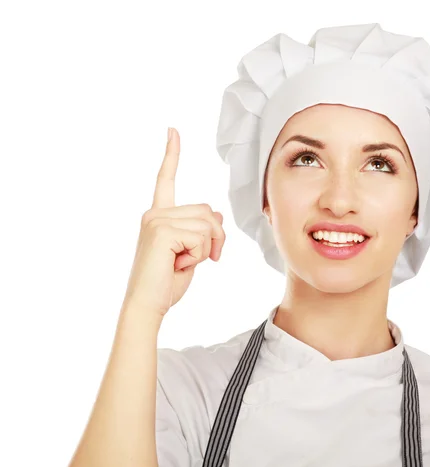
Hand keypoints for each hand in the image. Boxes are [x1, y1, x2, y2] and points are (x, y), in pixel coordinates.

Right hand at [122, 127, 225, 317]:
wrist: (148, 306)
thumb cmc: (166, 283)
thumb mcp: (192, 253)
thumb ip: (201, 230)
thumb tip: (216, 211)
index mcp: (159, 215)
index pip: (166, 179)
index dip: (172, 154)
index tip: (173, 131)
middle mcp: (155, 213)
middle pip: (208, 210)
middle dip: (216, 237)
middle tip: (205, 259)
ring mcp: (156, 219)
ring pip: (209, 224)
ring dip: (208, 249)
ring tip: (185, 263)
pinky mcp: (161, 230)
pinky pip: (202, 237)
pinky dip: (200, 255)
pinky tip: (179, 264)